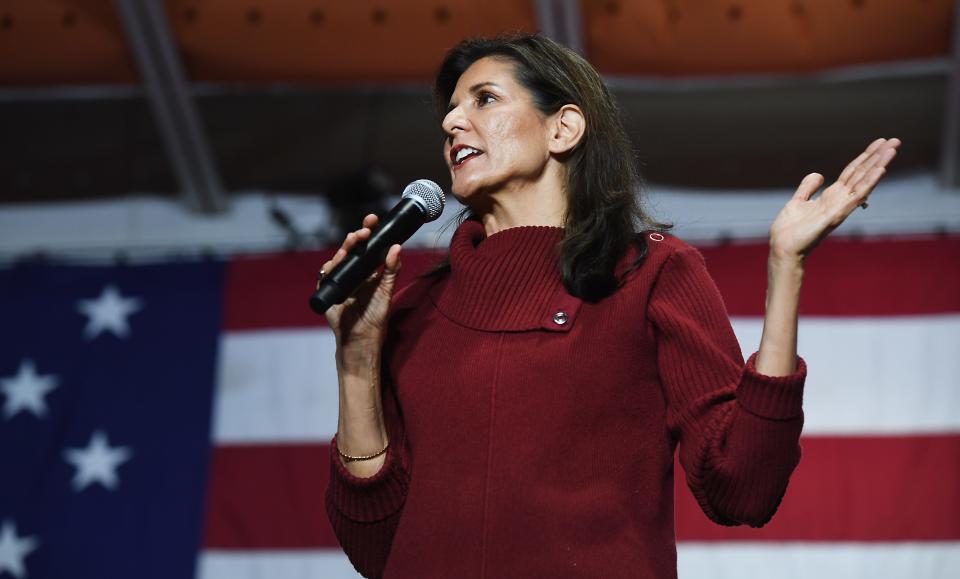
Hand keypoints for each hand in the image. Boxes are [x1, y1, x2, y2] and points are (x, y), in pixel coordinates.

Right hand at [321, 214, 401, 360]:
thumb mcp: (386, 291)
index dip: (368, 232)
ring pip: (338, 258)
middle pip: (351, 249)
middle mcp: (352, 272)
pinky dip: (331, 267)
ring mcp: (339, 280)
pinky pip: (326, 275)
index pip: (366, 246)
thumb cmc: (375, 316)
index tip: (374, 219)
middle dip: (356, 236)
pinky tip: (337, 262)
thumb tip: (397, 247)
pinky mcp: (328, 290)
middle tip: (365, 228)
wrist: (362, 338)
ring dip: (345, 248)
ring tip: (355, 240)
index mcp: (366, 270)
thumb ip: (392, 270)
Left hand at [769, 138, 899, 260]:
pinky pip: (856, 197)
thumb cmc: (789, 229)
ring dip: (879, 165)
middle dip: (878, 157)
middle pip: (862, 173)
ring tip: (892, 150)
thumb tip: (819, 175)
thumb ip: (808, 188)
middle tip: (895, 140)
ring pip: (864, 182)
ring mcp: (840, 207)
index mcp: (831, 196)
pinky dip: (869, 183)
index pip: (853, 172)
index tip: (880, 142)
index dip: (866, 156)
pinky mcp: (836, 215)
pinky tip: (880, 170)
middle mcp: (840, 200)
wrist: (783, 247)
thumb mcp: (798, 201)